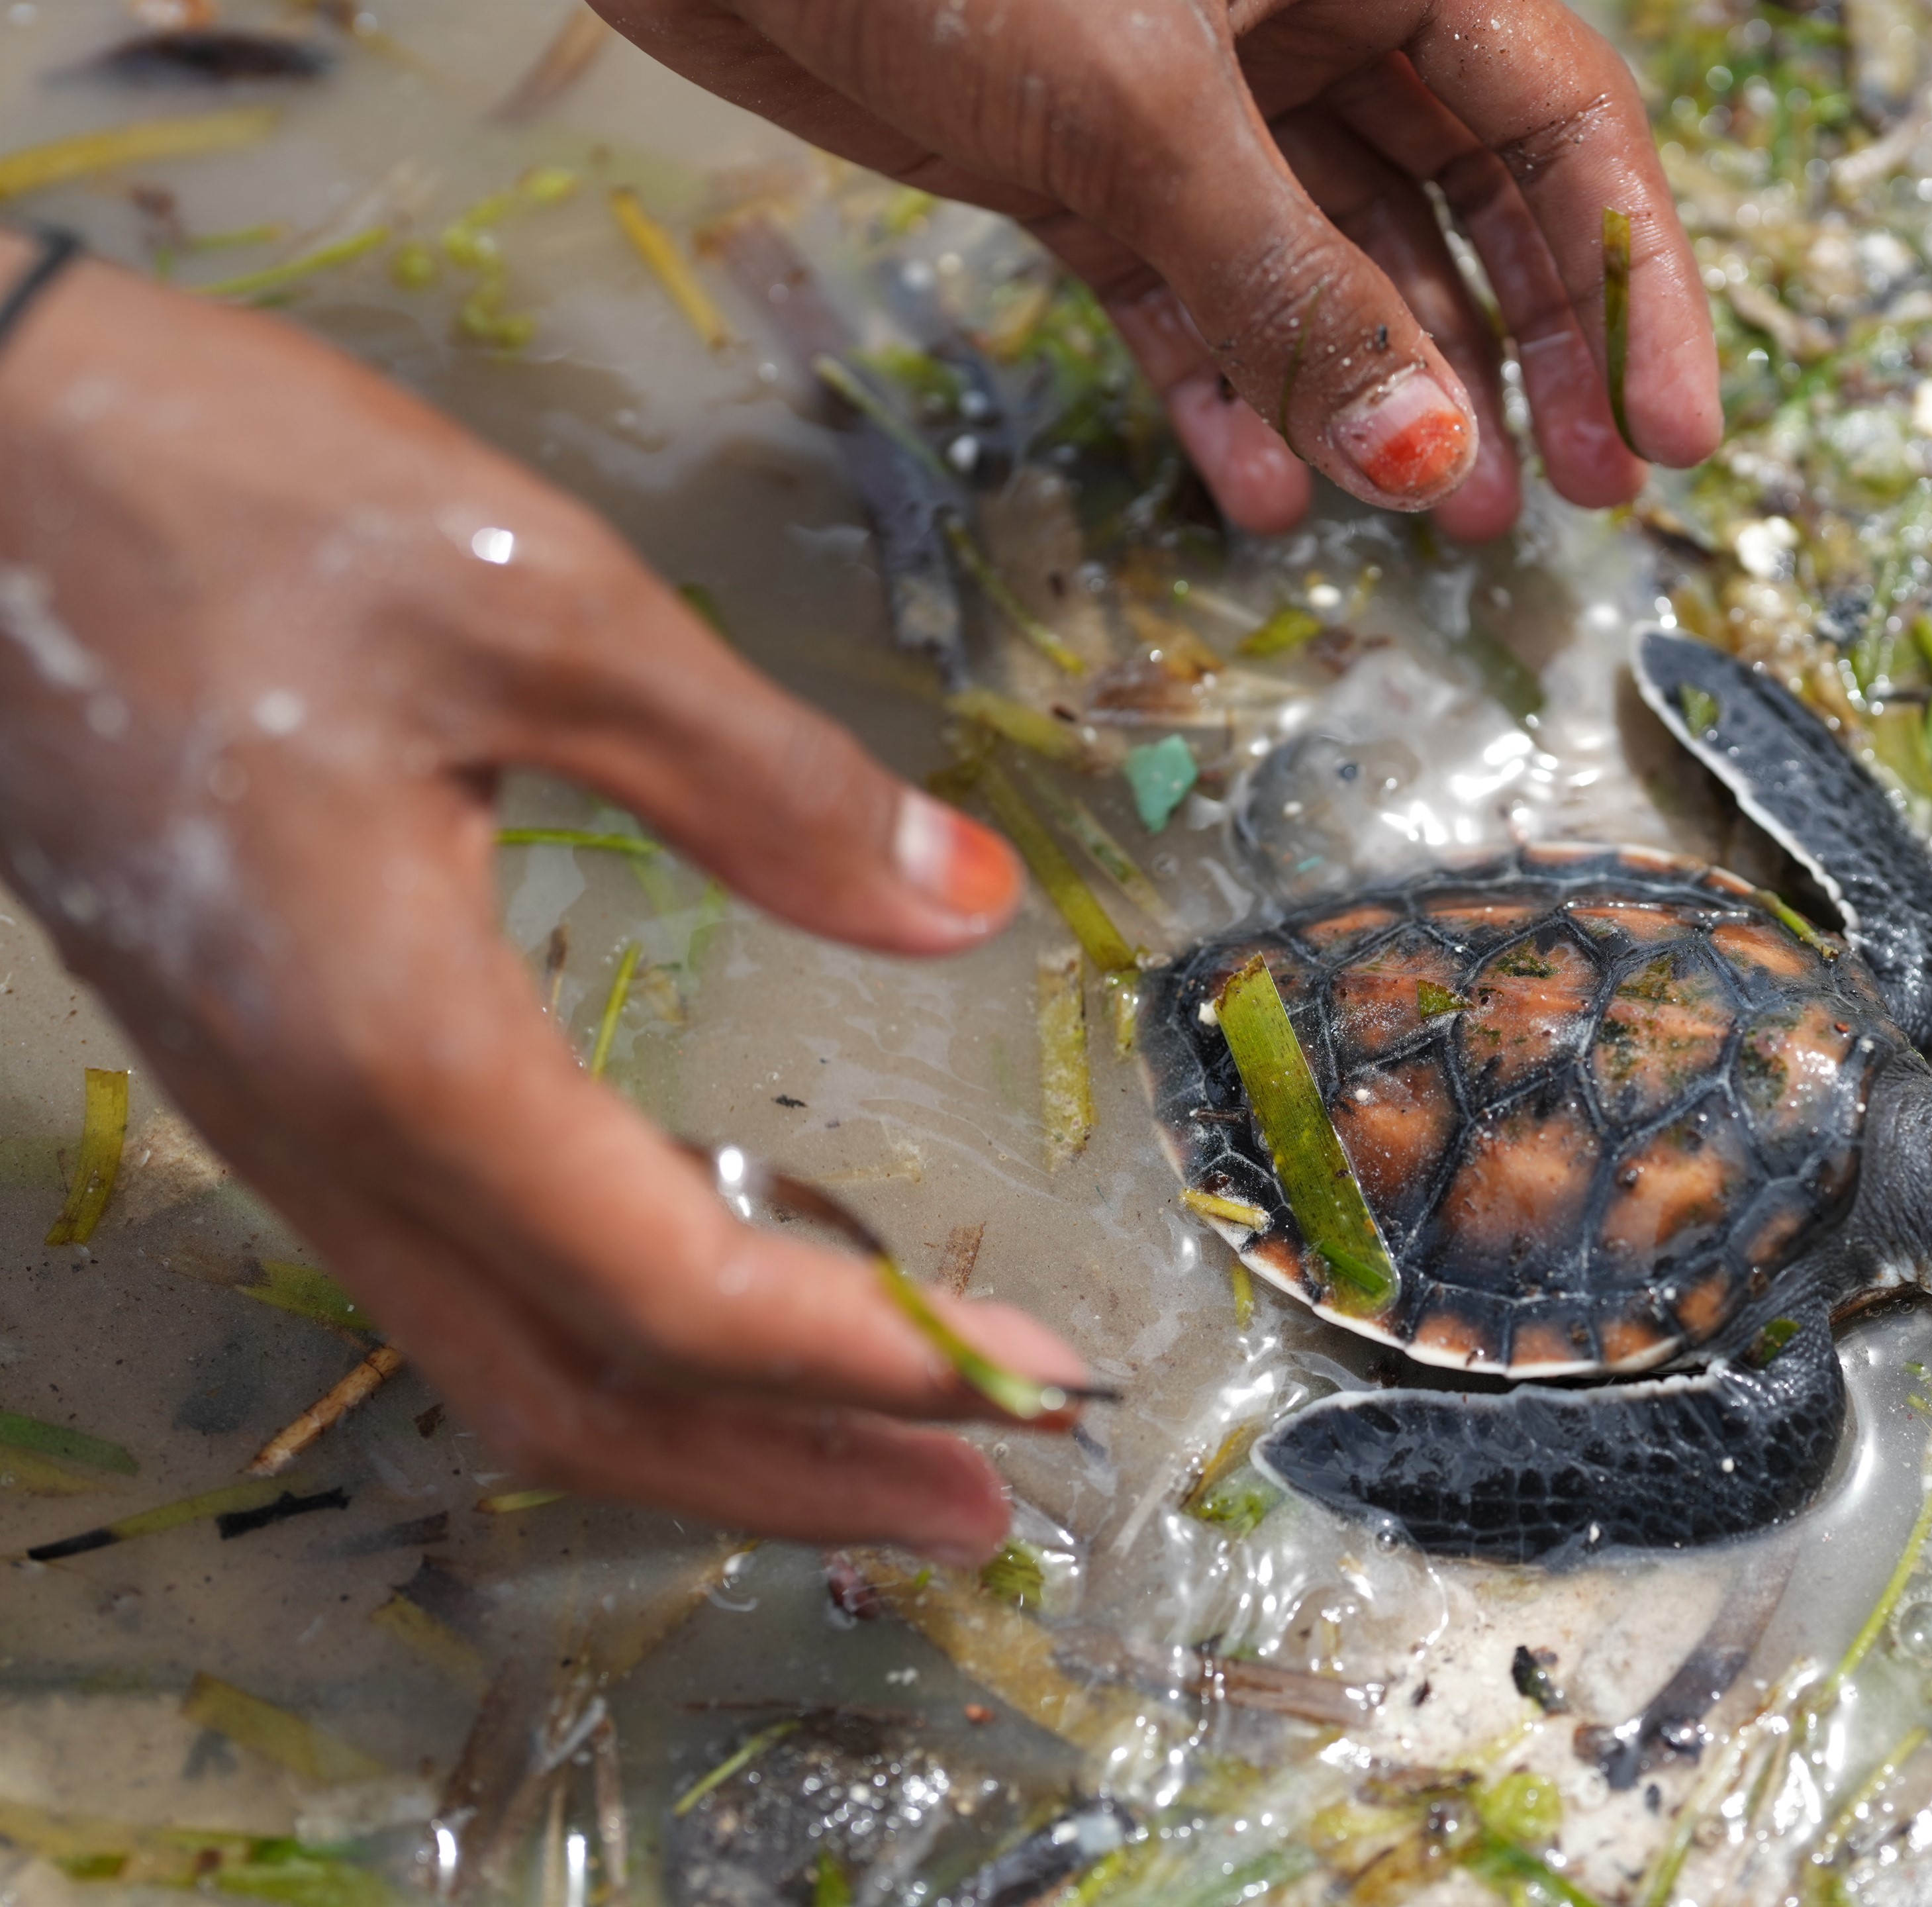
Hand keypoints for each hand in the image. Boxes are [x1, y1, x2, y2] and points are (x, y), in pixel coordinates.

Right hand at [0, 239, 1088, 1563]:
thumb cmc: (225, 501)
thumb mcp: (540, 609)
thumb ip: (765, 780)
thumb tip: (968, 908)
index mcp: (401, 1045)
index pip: (673, 1290)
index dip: (869, 1359)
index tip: (1047, 1388)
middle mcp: (329, 1133)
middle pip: (580, 1395)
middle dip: (796, 1472)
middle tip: (993, 1504)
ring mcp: (278, 1114)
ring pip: (506, 1354)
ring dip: (711, 1423)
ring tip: (893, 1436)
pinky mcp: (269, 1061)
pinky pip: (456, 1266)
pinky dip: (615, 1321)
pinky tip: (726, 1277)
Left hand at [593, 0, 1722, 540]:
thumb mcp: (1145, 106)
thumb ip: (1291, 285)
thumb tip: (1425, 456)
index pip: (1558, 120)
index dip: (1622, 282)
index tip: (1664, 438)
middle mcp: (1308, 13)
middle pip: (1460, 200)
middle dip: (1511, 354)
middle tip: (1560, 499)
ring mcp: (1194, 90)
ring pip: (1327, 261)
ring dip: (1369, 394)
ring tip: (1421, 520)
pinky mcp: (1079, 155)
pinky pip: (1189, 290)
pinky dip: (1223, 386)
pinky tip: (1256, 487)